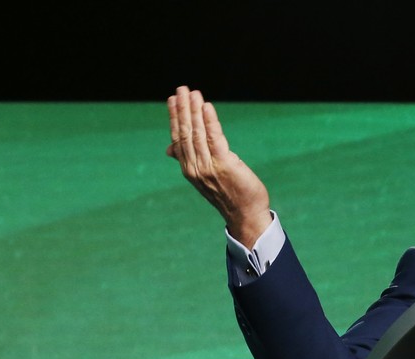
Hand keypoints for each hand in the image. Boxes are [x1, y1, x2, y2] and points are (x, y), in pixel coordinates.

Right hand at [167, 86, 272, 244]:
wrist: (245, 214)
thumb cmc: (228, 194)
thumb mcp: (204, 177)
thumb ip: (189, 160)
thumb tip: (170, 148)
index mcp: (189, 169)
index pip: (178, 138)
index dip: (175, 117)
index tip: (172, 99)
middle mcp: (195, 167)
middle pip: (185, 133)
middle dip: (182, 109)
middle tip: (181, 89)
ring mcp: (208, 167)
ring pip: (197, 133)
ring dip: (194, 111)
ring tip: (192, 93)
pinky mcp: (224, 164)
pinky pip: (215, 138)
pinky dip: (210, 121)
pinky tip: (207, 107)